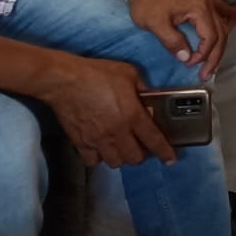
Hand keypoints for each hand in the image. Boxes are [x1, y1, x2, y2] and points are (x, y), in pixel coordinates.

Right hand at [39, 54, 175, 167]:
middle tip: (141, 145)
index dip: (164, 151)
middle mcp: (117, 132)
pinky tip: (101, 148)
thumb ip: (143, 88)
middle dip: (142, 154)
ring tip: (122, 147)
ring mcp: (97, 140)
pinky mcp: (81, 142)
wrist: (65, 81)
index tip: (170, 159)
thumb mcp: (129, 74)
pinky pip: (93, 161)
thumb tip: (151, 96)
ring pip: (115, 162)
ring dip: (122, 157)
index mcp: (132, 116)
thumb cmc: (97, 74)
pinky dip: (99, 158)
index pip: (153, 140)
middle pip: (135, 158)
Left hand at [125, 0, 227, 80]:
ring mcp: (205, 4)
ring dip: (216, 50)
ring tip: (208, 66)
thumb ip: (172, 42)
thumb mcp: (156, 24)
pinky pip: (215, 25)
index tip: (190, 65)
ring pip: (221, 30)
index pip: (211, 38)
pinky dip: (214, 39)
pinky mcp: (200, 6)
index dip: (203, 55)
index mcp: (200, 9)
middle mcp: (207, 6)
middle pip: (221, 35)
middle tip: (206, 74)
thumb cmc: (147, 0)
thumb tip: (186, 58)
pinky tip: (208, 49)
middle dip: (215, 57)